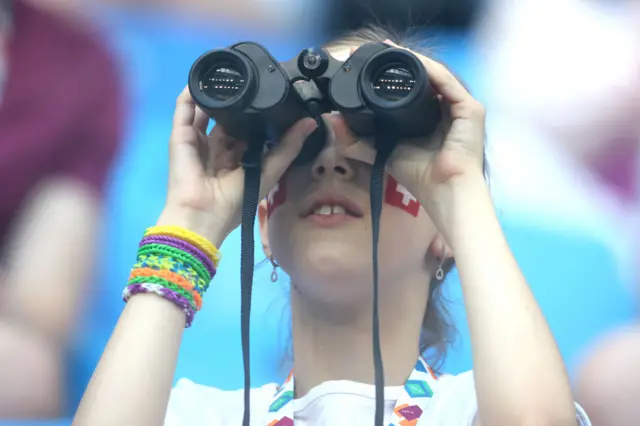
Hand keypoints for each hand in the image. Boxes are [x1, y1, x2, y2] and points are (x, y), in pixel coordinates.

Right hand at [157, 87, 317, 245]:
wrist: (203, 213)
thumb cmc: (237, 198)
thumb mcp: (270, 171)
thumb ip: (289, 146)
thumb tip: (312, 121)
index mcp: (240, 157)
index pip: (250, 129)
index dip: (260, 114)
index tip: (276, 92)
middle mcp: (220, 147)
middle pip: (230, 118)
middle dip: (240, 100)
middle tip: (252, 75)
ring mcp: (199, 140)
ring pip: (208, 110)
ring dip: (216, 93)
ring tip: (229, 70)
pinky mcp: (181, 135)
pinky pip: (184, 109)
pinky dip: (191, 93)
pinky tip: (205, 77)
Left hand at [334, 41, 486, 234]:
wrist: (443, 190)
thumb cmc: (419, 175)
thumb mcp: (381, 152)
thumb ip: (358, 139)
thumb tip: (331, 121)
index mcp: (430, 116)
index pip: (413, 88)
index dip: (394, 74)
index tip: (373, 61)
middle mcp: (446, 108)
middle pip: (425, 78)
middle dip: (403, 62)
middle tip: (380, 48)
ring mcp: (460, 107)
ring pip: (436, 75)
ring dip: (414, 60)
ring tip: (392, 49)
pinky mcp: (470, 108)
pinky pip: (448, 82)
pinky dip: (430, 70)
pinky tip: (413, 61)